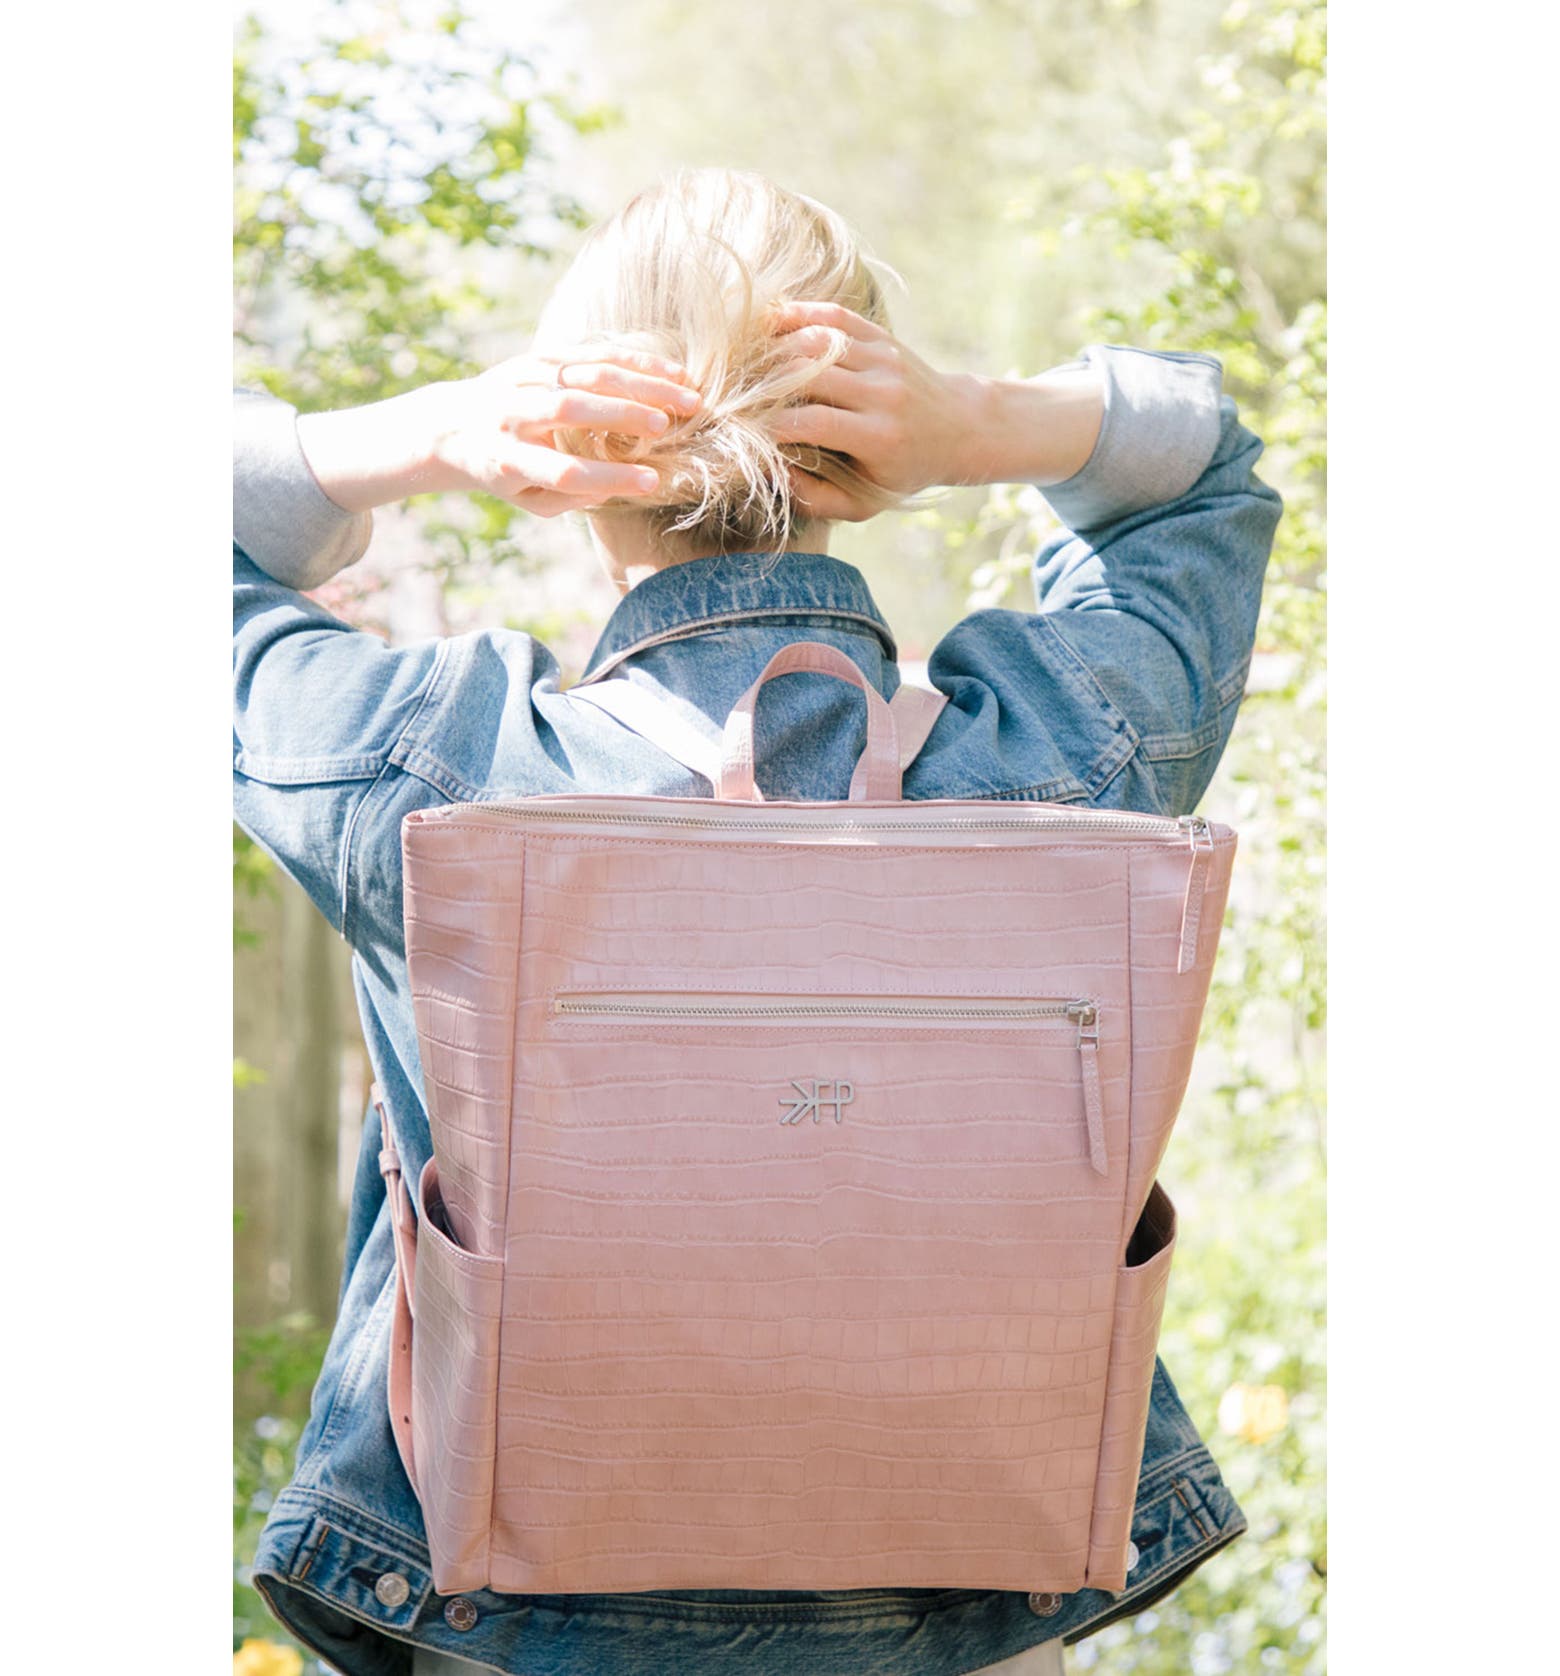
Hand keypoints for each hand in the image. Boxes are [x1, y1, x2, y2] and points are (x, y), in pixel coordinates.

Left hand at [297, 345, 702, 516]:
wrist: (456, 423)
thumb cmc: (504, 473)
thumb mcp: (527, 501)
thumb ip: (568, 499)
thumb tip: (616, 487)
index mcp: (509, 460)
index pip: (564, 471)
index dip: (609, 477)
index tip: (651, 482)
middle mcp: (514, 415)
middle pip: (573, 411)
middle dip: (625, 416)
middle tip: (669, 427)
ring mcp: (526, 379)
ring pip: (588, 373)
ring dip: (641, 383)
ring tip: (686, 397)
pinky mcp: (540, 356)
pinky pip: (592, 351)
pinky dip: (635, 360)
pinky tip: (671, 372)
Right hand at [766, 301, 982, 520]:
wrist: (958, 428)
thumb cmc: (901, 473)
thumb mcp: (864, 503)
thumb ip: (815, 499)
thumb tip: (771, 471)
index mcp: (879, 436)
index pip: (813, 422)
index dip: (772, 426)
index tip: (745, 432)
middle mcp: (883, 393)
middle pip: (810, 375)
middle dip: (766, 384)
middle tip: (737, 395)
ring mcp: (884, 359)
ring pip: (817, 341)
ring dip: (775, 349)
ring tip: (746, 365)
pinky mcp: (882, 337)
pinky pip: (834, 316)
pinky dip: (798, 316)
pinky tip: (769, 325)